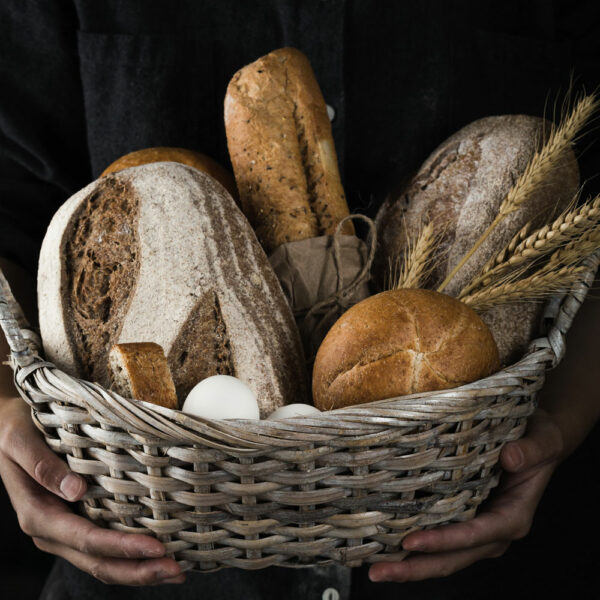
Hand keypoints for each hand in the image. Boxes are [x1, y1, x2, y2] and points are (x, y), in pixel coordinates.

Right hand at [0, 397, 184, 585]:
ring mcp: (64, 531)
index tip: (157, 547)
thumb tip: (76, 489)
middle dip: (138, 570)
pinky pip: (103, 549)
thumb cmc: (16, 429)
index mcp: (38, 515)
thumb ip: (43, 467)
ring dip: (138, 570)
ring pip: (102, 562)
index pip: (86, 539)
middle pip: (98, 562)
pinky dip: (130, 557)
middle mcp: (51, 532)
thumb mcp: (20, 442)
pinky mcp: (76, 522)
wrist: (6, 426)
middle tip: (177, 571)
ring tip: (175, 572)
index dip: (122, 547)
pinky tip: (156, 555)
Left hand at [369, 408, 563, 582]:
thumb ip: (531, 450)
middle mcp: (493, 532)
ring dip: (409, 565)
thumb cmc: (540, 442)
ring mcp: (476, 531)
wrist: (537, 441)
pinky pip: (438, 541)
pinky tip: (386, 547)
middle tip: (378, 571)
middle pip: (452, 559)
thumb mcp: (542, 441)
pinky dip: (414, 549)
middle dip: (415, 568)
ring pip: (442, 557)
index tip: (411, 542)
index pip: (474, 536)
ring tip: (376, 568)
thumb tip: (509, 456)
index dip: (443, 541)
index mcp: (512, 518)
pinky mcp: (463, 521)